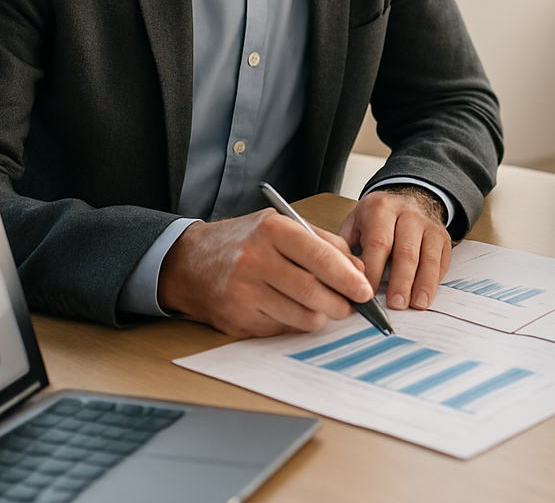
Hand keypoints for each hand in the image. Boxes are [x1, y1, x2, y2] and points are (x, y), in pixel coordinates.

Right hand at [157, 210, 372, 337]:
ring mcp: (243, 292)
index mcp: (272, 230)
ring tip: (325, 310)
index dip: (347, 277)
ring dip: (320, 317)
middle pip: (311, 291)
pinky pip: (279, 329)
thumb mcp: (281, 225)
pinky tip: (292, 312)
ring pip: (298, 316)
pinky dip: (293, 324)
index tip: (365, 290)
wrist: (189, 262)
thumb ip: (322, 242)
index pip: (319, 256)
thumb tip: (358, 268)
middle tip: (351, 307)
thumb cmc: (244, 241)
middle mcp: (255, 260)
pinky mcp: (236, 320)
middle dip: (340, 304)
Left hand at [338, 187, 451, 310]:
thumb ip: (346, 247)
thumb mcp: (355, 221)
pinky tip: (427, 296)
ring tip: (416, 305)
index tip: (366, 294)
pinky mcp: (443, 237)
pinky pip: (441, 261)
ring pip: (428, 257)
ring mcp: (429, 225)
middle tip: (396, 304)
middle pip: (406, 251)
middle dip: (401, 281)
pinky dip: (435, 281)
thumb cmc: (377, 217)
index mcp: (381, 209)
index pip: (378, 243)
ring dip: (423, 284)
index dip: (373, 271)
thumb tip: (340, 278)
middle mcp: (408, 214)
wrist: (409, 196)